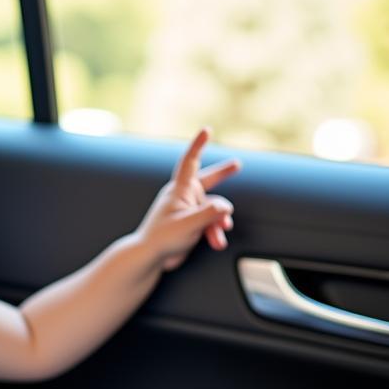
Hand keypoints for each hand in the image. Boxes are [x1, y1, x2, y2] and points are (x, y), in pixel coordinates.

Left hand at [136, 128, 241, 271]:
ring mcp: (188, 211)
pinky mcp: (191, 224)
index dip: (198, 145)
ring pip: (213, 210)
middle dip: (223, 174)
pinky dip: (215, 233)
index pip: (190, 162)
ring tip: (218, 235)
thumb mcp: (188, 224)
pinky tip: (217, 242)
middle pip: (207, 180)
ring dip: (218, 223)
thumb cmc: (162, 238)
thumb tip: (226, 206)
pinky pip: (210, 223)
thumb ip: (209, 214)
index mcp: (179, 190)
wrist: (151, 257)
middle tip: (237, 165)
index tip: (206, 130)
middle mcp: (184, 197)